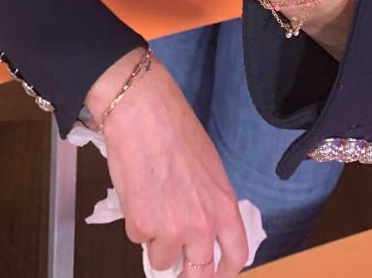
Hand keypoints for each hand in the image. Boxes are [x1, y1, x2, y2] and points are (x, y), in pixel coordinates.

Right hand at [89, 48, 248, 275]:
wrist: (143, 111)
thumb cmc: (175, 129)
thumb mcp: (209, 167)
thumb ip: (210, 202)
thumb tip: (202, 227)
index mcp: (224, 206)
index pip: (236, 256)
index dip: (225, 271)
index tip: (215, 273)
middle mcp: (202, 225)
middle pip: (199, 274)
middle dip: (187, 274)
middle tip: (177, 265)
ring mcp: (171, 229)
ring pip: (161, 259)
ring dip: (155, 241)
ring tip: (151, 204)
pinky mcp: (142, 226)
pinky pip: (137, 238)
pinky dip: (135, 221)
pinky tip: (137, 191)